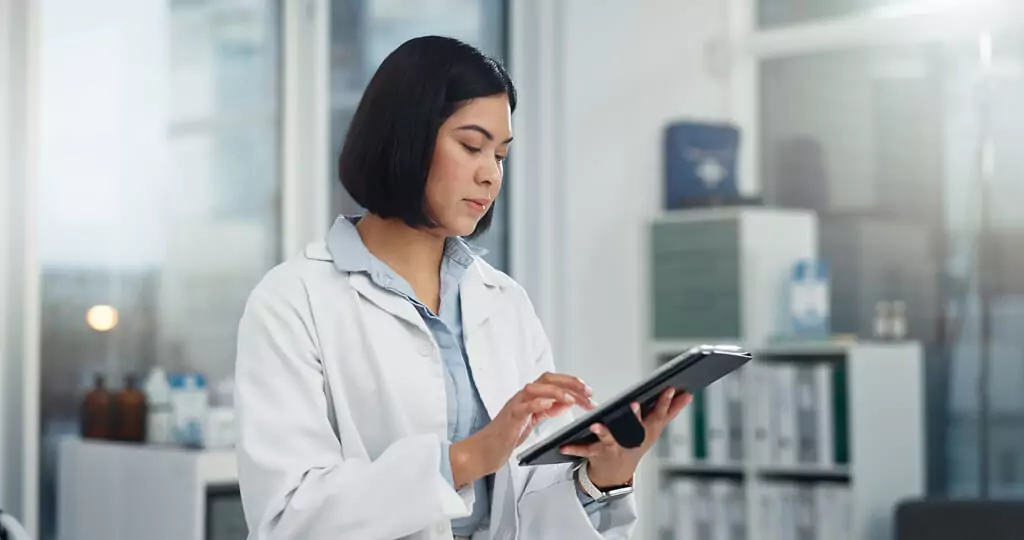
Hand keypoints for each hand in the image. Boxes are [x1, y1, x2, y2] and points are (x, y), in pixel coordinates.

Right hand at [449, 372, 595, 488]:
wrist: (485, 450)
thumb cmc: (506, 435)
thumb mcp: (532, 420)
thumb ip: (547, 409)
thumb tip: (566, 401)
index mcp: (530, 397)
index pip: (553, 382)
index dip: (572, 383)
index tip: (588, 391)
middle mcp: (522, 397)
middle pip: (547, 379)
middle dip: (569, 383)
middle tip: (587, 392)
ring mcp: (515, 405)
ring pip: (535, 389)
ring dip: (556, 392)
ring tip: (572, 399)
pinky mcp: (510, 418)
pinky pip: (523, 407)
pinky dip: (536, 403)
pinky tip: (548, 405)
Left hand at [560, 387, 690, 488]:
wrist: (616, 475)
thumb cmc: (634, 445)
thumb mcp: (654, 430)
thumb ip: (670, 411)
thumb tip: (688, 394)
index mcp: (646, 432)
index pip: (657, 414)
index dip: (664, 402)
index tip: (670, 388)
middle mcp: (631, 441)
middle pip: (634, 427)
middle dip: (634, 416)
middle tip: (633, 403)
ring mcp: (614, 449)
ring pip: (609, 440)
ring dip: (603, 432)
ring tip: (597, 424)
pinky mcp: (597, 455)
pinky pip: (584, 451)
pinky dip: (574, 448)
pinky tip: (564, 445)